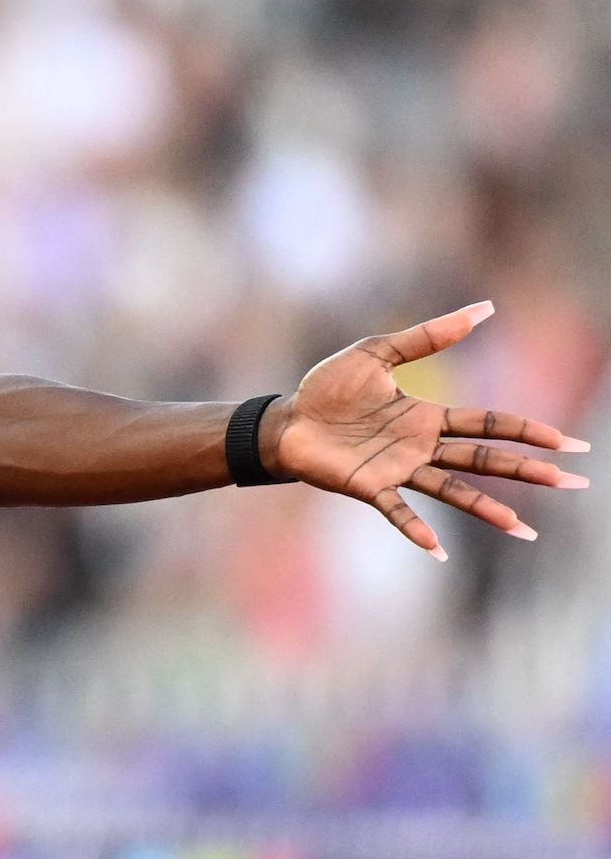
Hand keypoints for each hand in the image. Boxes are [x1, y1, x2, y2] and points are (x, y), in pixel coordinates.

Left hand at [266, 301, 589, 559]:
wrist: (285, 419)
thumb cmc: (328, 389)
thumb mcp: (377, 352)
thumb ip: (427, 335)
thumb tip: (484, 308)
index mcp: (428, 417)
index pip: (491, 424)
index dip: (529, 432)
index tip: (569, 444)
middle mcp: (421, 448)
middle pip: (484, 460)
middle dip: (527, 472)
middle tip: (572, 485)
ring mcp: (397, 471)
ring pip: (453, 491)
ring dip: (487, 509)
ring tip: (522, 529)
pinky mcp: (368, 487)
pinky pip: (397, 511)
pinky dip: (417, 529)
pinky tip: (438, 550)